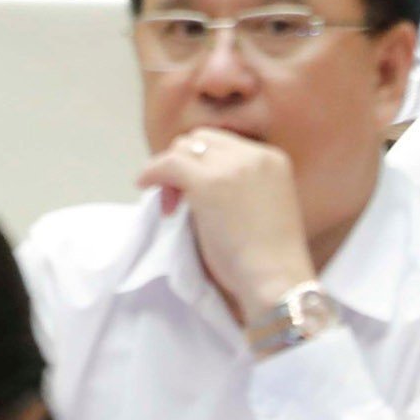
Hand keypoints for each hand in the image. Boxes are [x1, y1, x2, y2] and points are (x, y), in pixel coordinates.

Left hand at [138, 126, 318, 321]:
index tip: (193, 192)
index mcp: (272, 159)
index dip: (201, 163)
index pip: (223, 144)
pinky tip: (144, 185)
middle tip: (179, 199)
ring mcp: (232, 166)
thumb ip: (234, 184)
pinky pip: (166, 164)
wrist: (276, 279)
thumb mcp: (258, 204)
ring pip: (183, 148)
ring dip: (170, 170)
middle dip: (185, 162)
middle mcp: (254, 155)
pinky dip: (151, 172)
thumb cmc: (267, 257)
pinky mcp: (207, 182)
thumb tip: (190, 178)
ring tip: (171, 204)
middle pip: (202, 140)